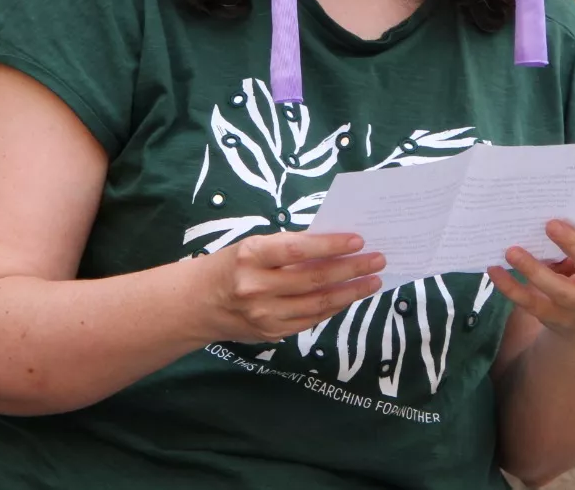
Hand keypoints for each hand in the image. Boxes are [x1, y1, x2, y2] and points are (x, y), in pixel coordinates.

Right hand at [196, 232, 383, 343]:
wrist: (196, 304)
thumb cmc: (230, 265)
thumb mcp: (253, 247)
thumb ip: (289, 248)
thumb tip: (336, 246)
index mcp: (250, 256)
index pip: (298, 249)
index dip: (331, 245)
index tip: (358, 240)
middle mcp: (256, 287)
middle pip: (314, 279)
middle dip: (351, 269)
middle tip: (378, 260)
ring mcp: (264, 315)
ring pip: (317, 304)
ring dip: (350, 292)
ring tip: (373, 281)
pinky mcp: (271, 334)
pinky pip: (310, 320)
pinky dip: (333, 308)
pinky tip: (349, 297)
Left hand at [488, 217, 574, 343]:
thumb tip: (550, 207)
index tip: (559, 216)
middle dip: (572, 244)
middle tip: (548, 225)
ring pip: (558, 288)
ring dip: (533, 269)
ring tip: (511, 251)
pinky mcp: (555, 317)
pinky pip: (531, 303)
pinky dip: (511, 287)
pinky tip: (495, 271)